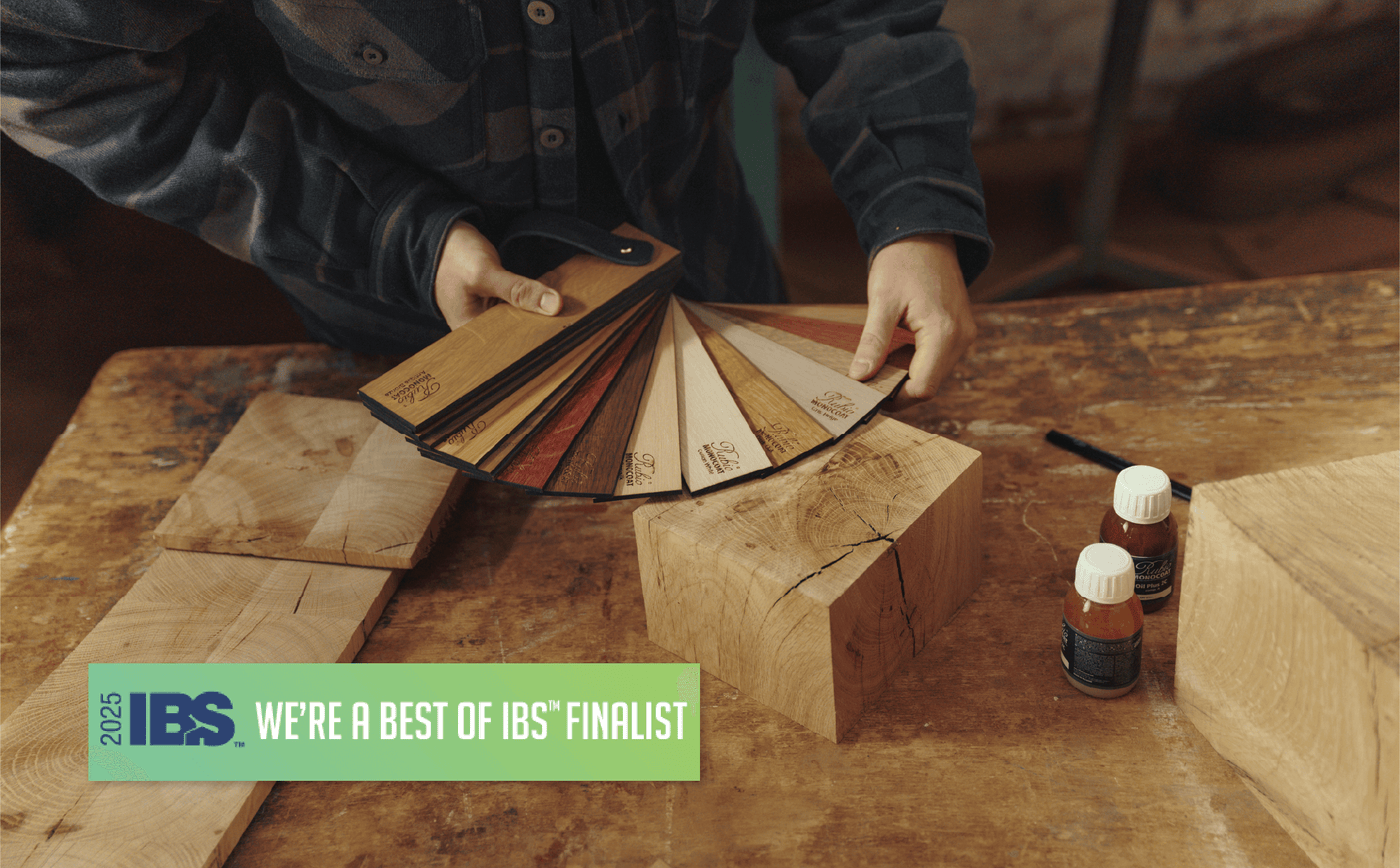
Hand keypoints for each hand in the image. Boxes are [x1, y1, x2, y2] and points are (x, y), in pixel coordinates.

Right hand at [433, 220, 560, 328]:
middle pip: (519, 333)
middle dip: (543, 322)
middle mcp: (481, 329)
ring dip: (542, 309)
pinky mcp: (499, 302)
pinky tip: (552, 292)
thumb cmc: (452, 256)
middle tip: (569, 313)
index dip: (536, 339)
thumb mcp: (484, 273)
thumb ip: (518, 291)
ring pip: (523, 318)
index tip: (562, 329)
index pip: (509, 346)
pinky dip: (536, 297)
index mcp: (470, 333)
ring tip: (565, 303)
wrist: (440, 235)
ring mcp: (491, 315)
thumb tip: (554, 305)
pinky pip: (522, 305)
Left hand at [847, 233, 975, 405]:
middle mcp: (961, 337)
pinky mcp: (959, 330)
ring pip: (934, 374)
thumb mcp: (882, 300)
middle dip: (899, 390)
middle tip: (867, 386)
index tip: (868, 396)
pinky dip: (916, 364)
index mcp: (944, 332)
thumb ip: (873, 342)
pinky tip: (893, 356)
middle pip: (929, 384)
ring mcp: (963, 334)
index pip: (923, 388)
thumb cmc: (903, 260)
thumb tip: (860, 377)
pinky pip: (938, 359)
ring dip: (906, 377)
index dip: (895, 398)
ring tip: (877, 370)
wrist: (925, 233)